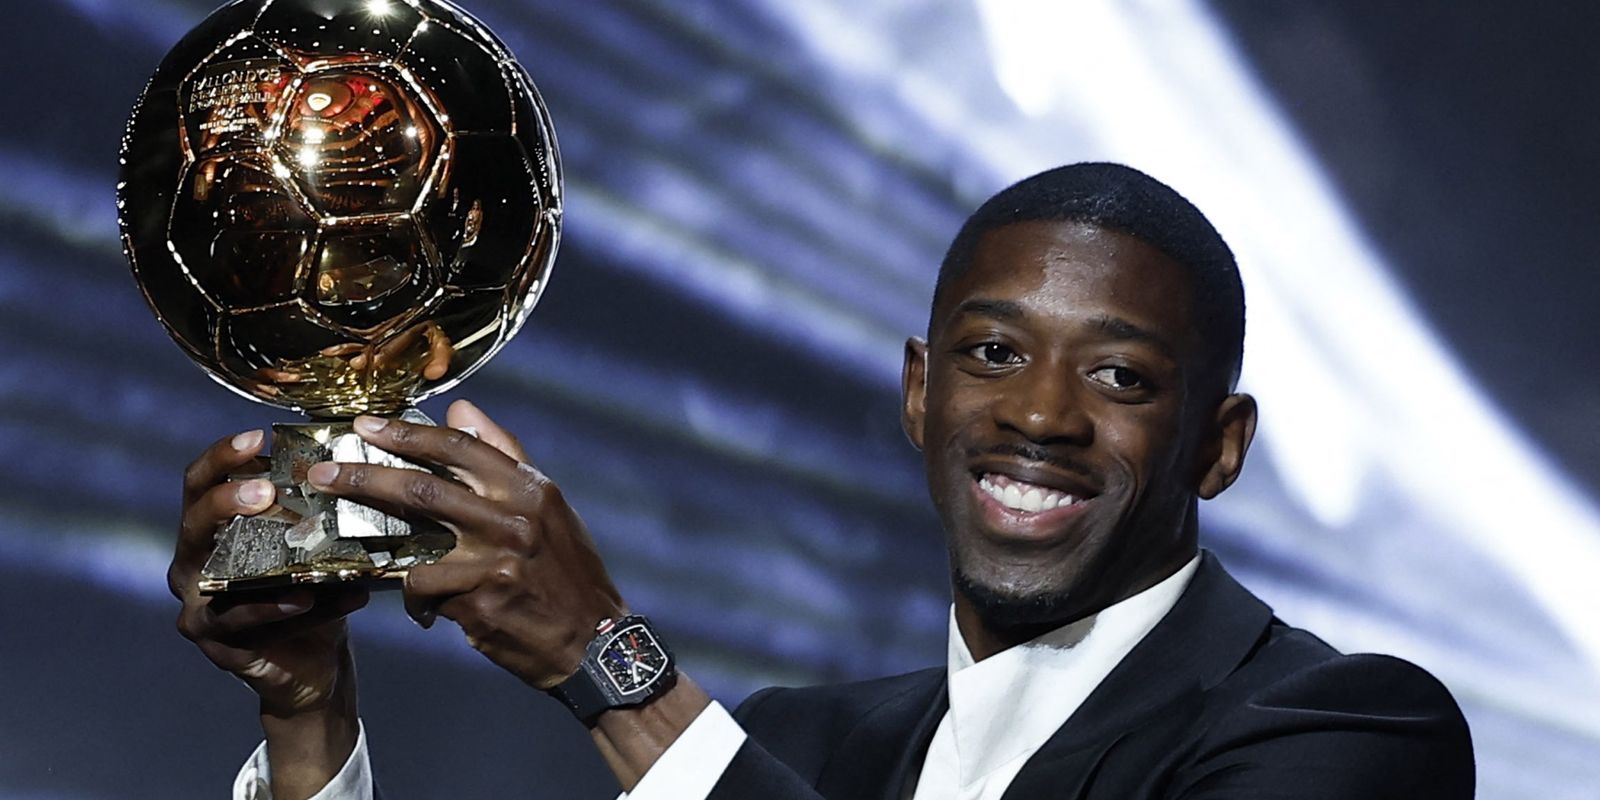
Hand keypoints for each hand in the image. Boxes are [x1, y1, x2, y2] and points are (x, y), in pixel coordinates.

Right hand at [170, 430, 366, 797]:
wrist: (314, 664)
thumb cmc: (314, 593)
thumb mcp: (317, 547)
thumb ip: (321, 512)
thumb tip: (360, 464)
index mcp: (212, 529)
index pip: (200, 481)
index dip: (222, 456)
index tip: (256, 436)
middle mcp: (193, 562)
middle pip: (194, 520)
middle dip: (228, 499)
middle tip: (267, 489)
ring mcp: (197, 604)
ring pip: (214, 574)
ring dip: (257, 556)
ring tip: (292, 539)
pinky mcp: (215, 641)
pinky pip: (242, 620)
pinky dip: (276, 607)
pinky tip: (304, 597)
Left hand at [306, 400, 710, 789]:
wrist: (595, 640)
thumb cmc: (567, 571)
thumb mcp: (549, 506)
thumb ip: (504, 455)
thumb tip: (460, 410)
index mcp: (529, 488)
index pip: (459, 446)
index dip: (406, 432)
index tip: (365, 424)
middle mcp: (514, 519)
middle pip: (422, 487)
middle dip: (364, 476)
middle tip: (324, 472)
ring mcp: (496, 561)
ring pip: (414, 541)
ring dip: (373, 539)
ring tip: (344, 538)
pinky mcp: (481, 601)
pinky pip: (425, 590)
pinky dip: (415, 597)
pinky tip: (421, 607)